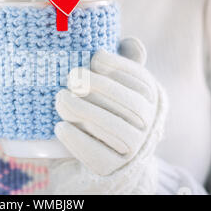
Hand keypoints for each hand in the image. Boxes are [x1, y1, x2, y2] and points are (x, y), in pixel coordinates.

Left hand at [53, 37, 166, 192]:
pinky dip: (77, 140)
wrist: (104, 151)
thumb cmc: (108, 107)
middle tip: (71, 78)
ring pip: (114, 129)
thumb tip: (130, 42)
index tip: (95, 58)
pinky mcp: (112, 167)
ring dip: (84, 111)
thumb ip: (124, 64)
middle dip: (100, 86)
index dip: (119, 67)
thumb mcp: (117, 86)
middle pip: (130, 104)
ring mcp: (133, 149)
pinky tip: (60, 127)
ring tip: (60, 99)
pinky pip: (97, 155)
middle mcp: (147, 126)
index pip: (141, 82)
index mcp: (150, 100)